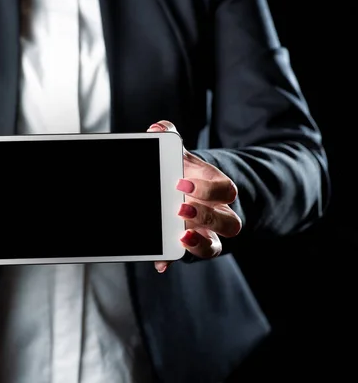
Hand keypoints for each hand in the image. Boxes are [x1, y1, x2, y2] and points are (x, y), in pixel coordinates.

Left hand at [147, 120, 241, 272]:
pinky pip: (187, 258)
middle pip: (230, 224)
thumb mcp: (180, 156)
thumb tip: (158, 129)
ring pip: (214, 247)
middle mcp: (218, 214)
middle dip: (207, 218)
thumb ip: (171, 139)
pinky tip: (160, 261)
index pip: (226, 191)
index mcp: (217, 189)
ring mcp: (206, 233)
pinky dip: (172, 259)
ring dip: (198, 244)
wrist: (187, 191)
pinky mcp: (190, 246)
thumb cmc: (185, 172)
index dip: (208, 189)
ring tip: (180, 237)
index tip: (181, 183)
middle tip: (180, 209)